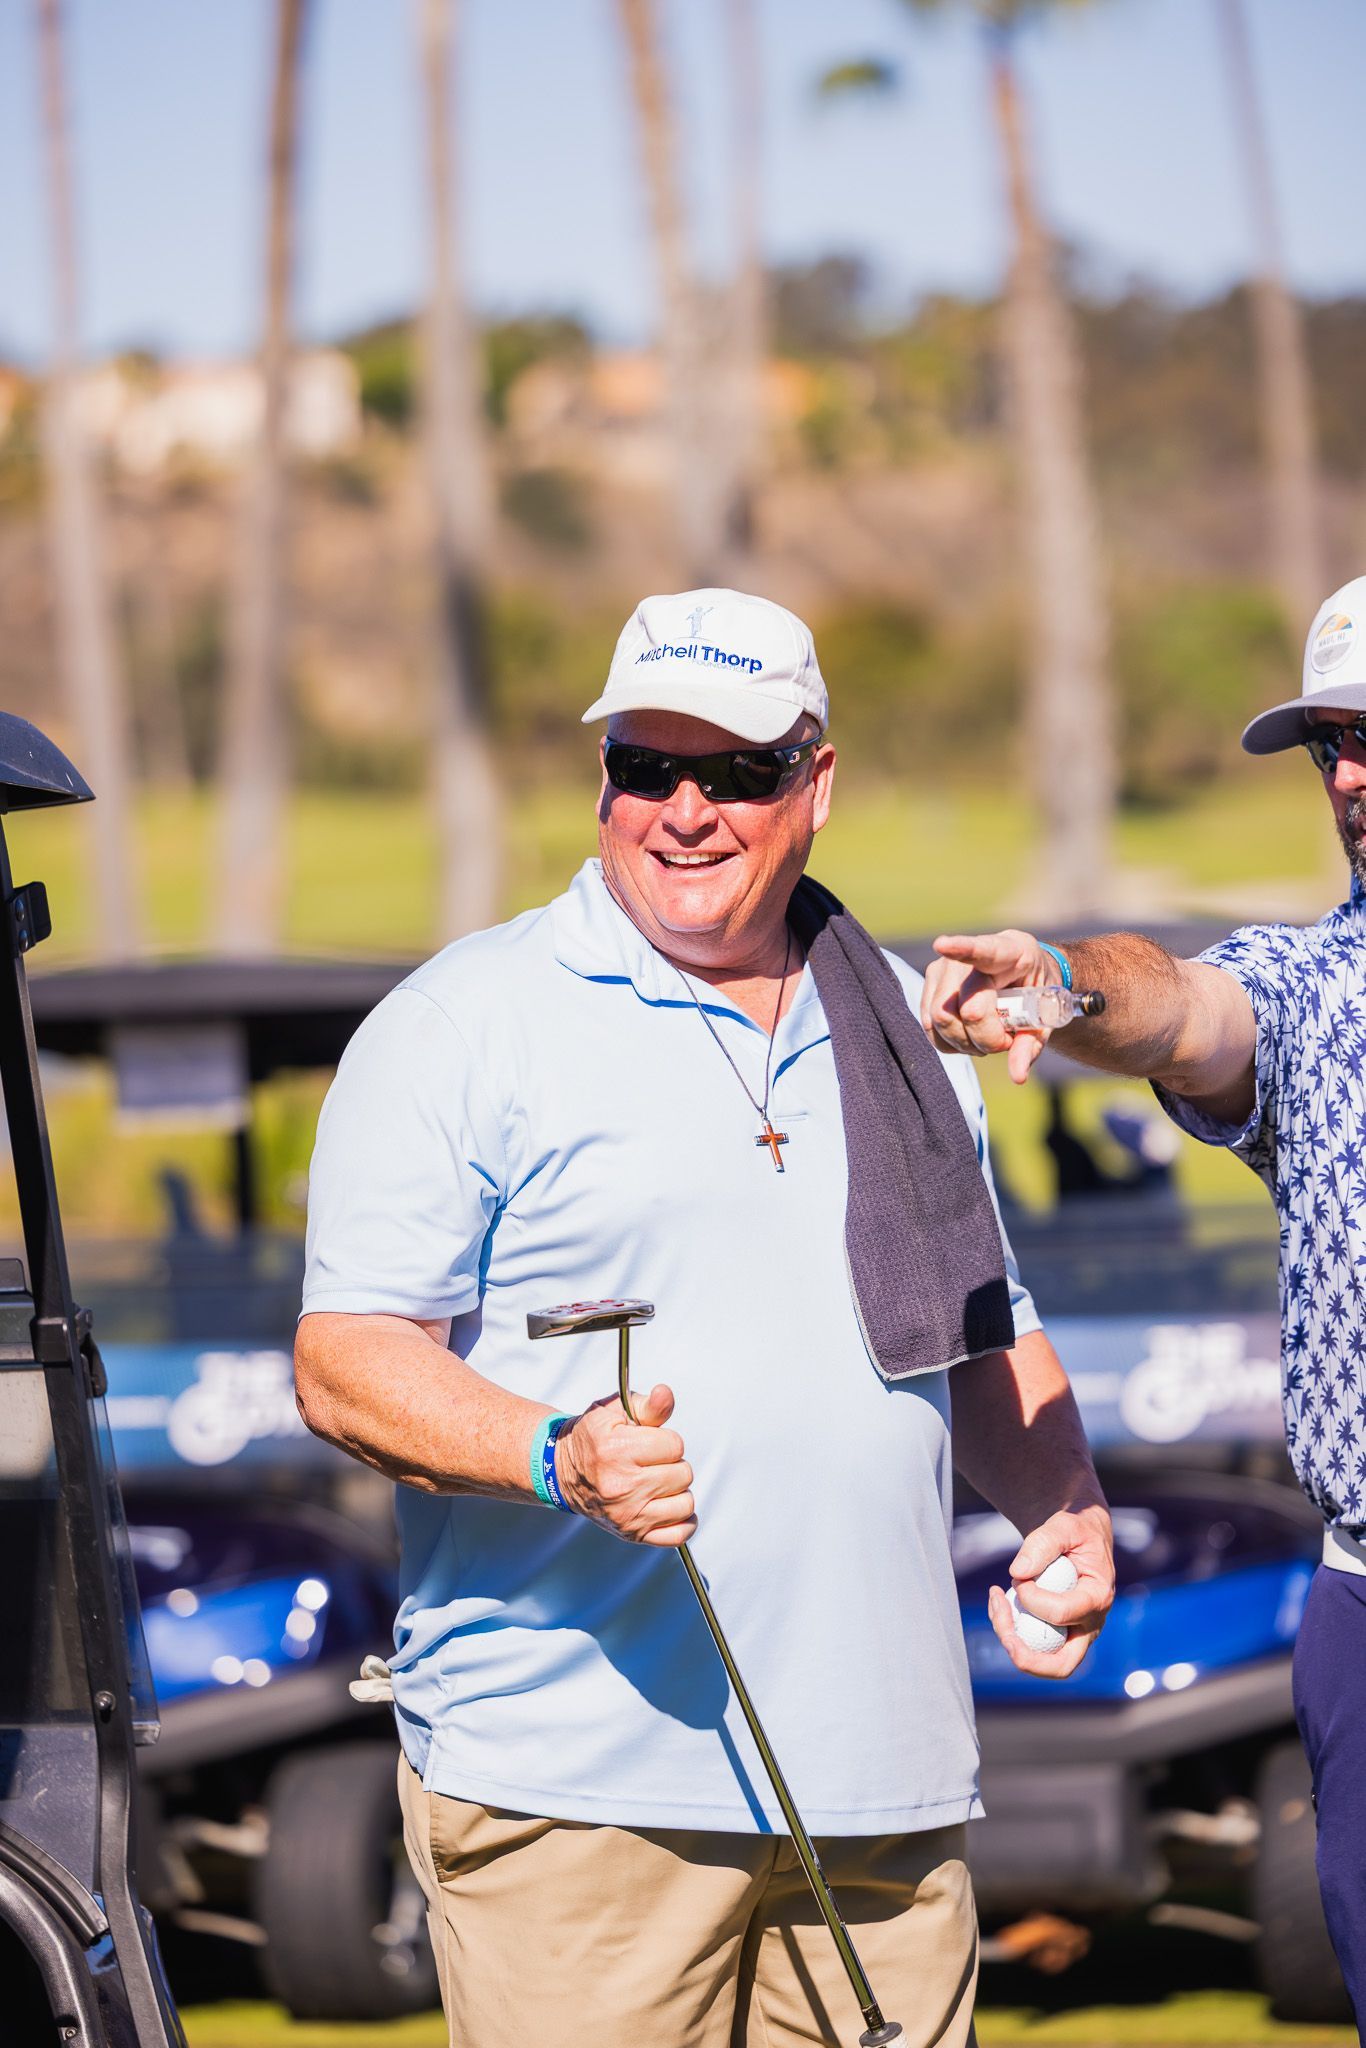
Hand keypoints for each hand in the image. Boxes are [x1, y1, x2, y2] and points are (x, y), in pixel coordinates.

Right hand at [554, 1383, 695, 1546]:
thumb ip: (647, 1405)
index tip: (648, 1442)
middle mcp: (622, 1487)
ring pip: (685, 1503)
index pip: (675, 1445)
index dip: (666, 1440)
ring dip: (676, 1490)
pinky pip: (677, 1535)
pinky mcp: (632, 1534)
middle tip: (649, 1462)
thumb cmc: (592, 1439)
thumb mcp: (613, 1411)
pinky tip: (669, 1506)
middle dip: (671, 1463)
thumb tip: (665, 1395)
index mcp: (617, 1451)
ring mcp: (627, 1515)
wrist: (562, 1471)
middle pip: (683, 1474)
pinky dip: (682, 1521)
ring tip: (656, 1482)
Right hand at [921, 929, 1055, 1083]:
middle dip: (983, 1036)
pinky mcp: (930, 984)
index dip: (961, 948)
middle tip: (1005, 1041)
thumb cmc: (1035, 995)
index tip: (942, 945)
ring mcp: (943, 968)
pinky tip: (970, 1037)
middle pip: (962, 1006)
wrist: (1022, 977)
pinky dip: (950, 1042)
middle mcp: (969, 957)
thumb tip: (1017, 1076)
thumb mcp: (1043, 1018)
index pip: (984, 950)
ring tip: (988, 1039)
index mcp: (1011, 952)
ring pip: (940, 1019)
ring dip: (965, 1042)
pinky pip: (930, 1025)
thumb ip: (1030, 1045)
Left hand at [986, 1504, 1114, 1679]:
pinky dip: (1012, 1630)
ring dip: (1012, 1640)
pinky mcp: (1059, 1632)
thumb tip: (1018, 1572)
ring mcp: (1075, 1632)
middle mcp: (1091, 1624)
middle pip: (1062, 1664)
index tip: (1018, 1575)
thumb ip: (1043, 1543)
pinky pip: (1033, 1645)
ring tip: (995, 1604)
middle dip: (1027, 1657)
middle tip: (1003, 1636)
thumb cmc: (1075, 1529)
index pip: (1061, 1613)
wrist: (1079, 1535)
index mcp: (1097, 1597)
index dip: (1031, 1598)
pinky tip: (999, 1603)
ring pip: (1043, 1660)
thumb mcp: (1064, 1525)